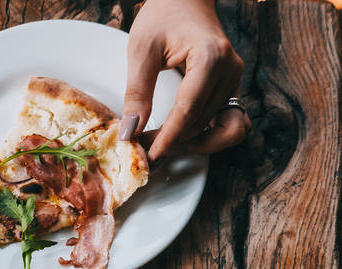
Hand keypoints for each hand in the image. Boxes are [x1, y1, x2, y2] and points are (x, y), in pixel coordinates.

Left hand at [119, 0, 249, 161]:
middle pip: (201, 122)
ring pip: (219, 129)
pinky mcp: (233, 88)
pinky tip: (191, 139)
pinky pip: (234, 124)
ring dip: (192, 142)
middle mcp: (229, 70)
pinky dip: (215, 138)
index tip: (151, 156)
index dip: (169, 138)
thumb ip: (137, 92)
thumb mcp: (142, 49)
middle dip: (174, 141)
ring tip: (165, 142)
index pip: (189, 110)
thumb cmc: (163, 15)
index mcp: (210, 57)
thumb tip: (130, 132)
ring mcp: (235, 80)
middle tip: (146, 148)